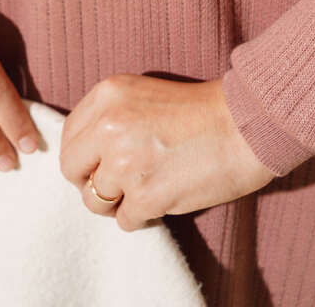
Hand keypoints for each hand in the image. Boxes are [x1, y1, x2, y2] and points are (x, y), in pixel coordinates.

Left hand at [58, 73, 274, 230]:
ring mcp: (125, 163)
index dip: (84, 155)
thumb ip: (109, 116)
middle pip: (72, 170)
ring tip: (144, 187)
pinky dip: (142, 215)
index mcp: (108, 94)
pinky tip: (163, 196)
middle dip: (91, 180)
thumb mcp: (143, 93)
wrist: (245, 125)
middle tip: (117, 182)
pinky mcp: (146, 196)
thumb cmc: (200, 109)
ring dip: (117, 201)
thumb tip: (84, 152)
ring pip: (94, 201)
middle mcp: (109, 126)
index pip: (69, 136)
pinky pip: (125, 220)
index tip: (100, 161)